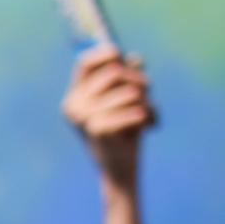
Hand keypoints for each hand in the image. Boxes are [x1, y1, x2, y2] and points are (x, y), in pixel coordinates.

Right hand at [62, 45, 155, 192]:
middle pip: (114, 72)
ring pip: (130, 92)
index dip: (104, 52)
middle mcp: (74, 105)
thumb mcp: (125, 102)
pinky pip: (135, 110)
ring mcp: (83, 117)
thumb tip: (135, 58)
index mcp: (75, 97)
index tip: (120, 53)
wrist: (119, 171)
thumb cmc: (123, 134)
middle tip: (150, 89)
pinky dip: (149, 116)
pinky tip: (150, 126)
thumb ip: (127, 80)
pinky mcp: (97, 129)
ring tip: (150, 115)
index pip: (85, 62)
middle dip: (139, 79)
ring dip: (148, 101)